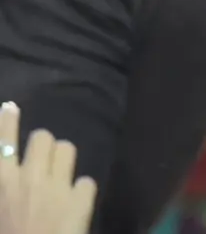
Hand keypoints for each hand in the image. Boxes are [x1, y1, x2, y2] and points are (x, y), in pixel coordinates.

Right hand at [0, 103, 97, 233]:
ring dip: (63, 162)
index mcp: (2, 182)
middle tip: (42, 163)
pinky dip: (82, 193)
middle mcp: (28, 178)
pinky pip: (87, 182)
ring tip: (60, 179)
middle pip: (43, 138)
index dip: (7, 122)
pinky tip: (77, 207)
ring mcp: (56, 187)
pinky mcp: (80, 201)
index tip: (10, 108)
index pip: (1, 142)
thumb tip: (10, 174)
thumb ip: (6, 188)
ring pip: (67, 149)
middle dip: (44, 147)